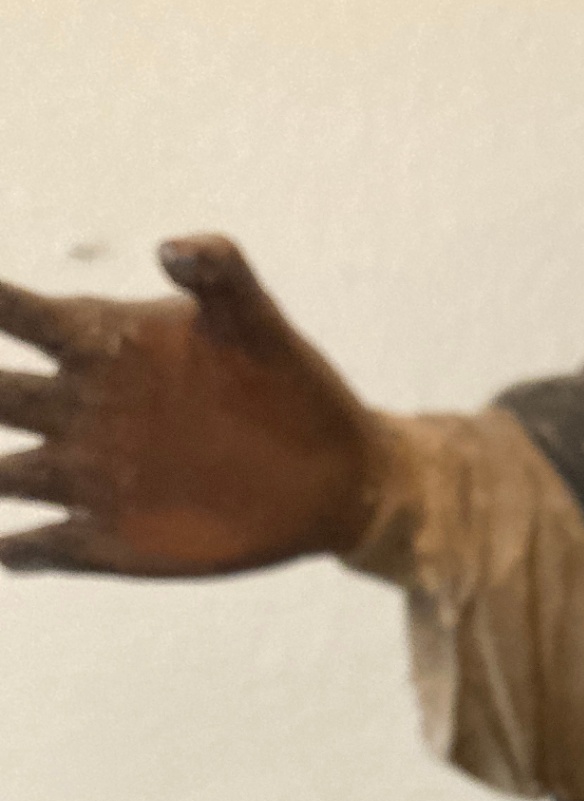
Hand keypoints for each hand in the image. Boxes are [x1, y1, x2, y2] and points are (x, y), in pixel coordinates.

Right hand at [0, 235, 381, 574]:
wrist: (333, 472)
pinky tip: (10, 553)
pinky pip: (50, 547)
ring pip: (6, 476)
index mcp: (99, 343)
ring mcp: (91, 477)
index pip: (18, 315)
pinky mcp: (115, 539)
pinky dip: (22, 552)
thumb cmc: (289, 383)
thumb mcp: (258, 322)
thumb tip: (173, 246)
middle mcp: (78, 408)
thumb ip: (221, 273)